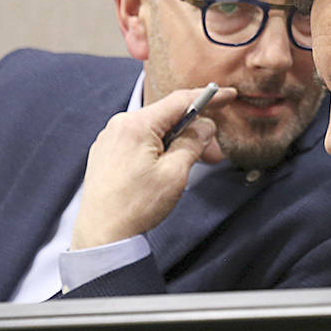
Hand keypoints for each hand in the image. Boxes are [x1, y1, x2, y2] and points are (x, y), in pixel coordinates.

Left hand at [70, 85, 236, 249]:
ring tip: (189, 166)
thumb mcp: (175, 174)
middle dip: (193, 130)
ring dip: (176, 142)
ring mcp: (110, 139)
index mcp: (136, 125)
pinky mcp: (106, 153)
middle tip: (213, 152)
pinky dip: (158, 149)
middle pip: (166, 117)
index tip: (228, 96)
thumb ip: (193, 143)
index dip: (208, 97)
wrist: (102, 235)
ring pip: (153, 131)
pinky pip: (138, 141)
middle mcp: (119, 125)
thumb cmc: (136, 206)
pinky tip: (166, 168)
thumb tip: (204, 127)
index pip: (179, 101)